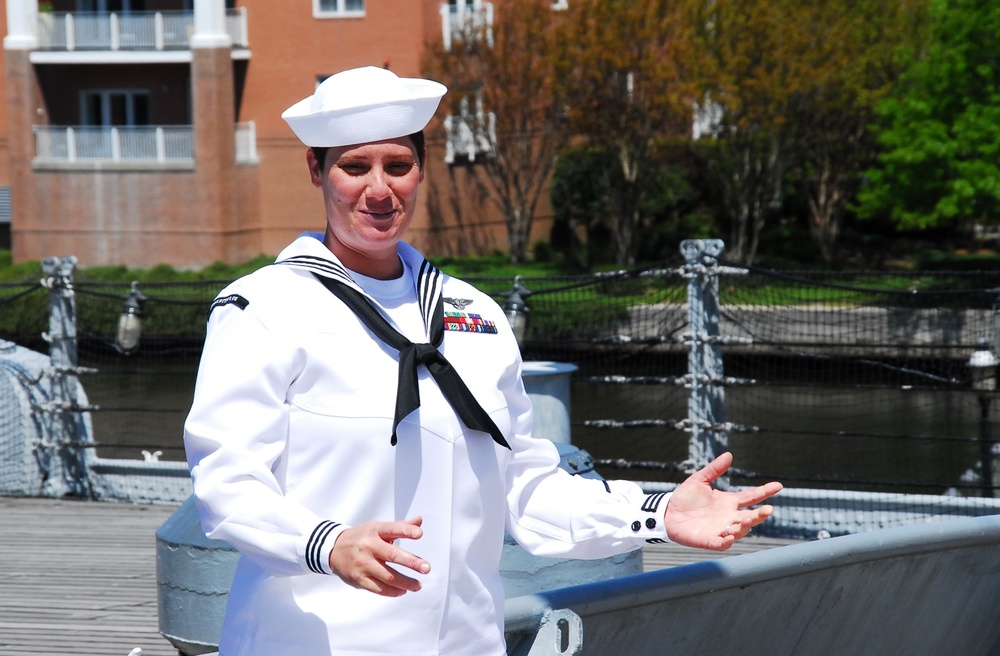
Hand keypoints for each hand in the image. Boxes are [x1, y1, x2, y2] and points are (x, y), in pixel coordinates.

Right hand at [328, 516, 430, 596]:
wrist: (333, 549)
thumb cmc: (363, 537)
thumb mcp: (378, 528)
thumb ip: (400, 526)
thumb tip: (419, 520)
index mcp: (375, 530)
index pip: (392, 529)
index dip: (406, 531)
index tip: (420, 534)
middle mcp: (368, 546)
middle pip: (392, 555)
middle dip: (411, 562)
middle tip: (426, 568)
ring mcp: (363, 564)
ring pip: (388, 576)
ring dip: (405, 582)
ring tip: (418, 585)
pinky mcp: (358, 579)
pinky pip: (378, 588)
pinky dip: (392, 591)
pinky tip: (403, 590)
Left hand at [664, 452, 781, 550]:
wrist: (667, 513)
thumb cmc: (685, 497)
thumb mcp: (699, 480)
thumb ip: (714, 469)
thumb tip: (729, 455)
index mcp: (728, 501)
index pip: (751, 496)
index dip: (764, 492)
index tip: (778, 486)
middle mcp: (728, 516)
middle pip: (750, 516)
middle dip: (760, 514)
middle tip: (769, 510)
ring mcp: (720, 529)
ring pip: (739, 530)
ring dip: (744, 527)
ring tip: (748, 521)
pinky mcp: (709, 539)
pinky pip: (720, 543)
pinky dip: (726, 541)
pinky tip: (730, 536)